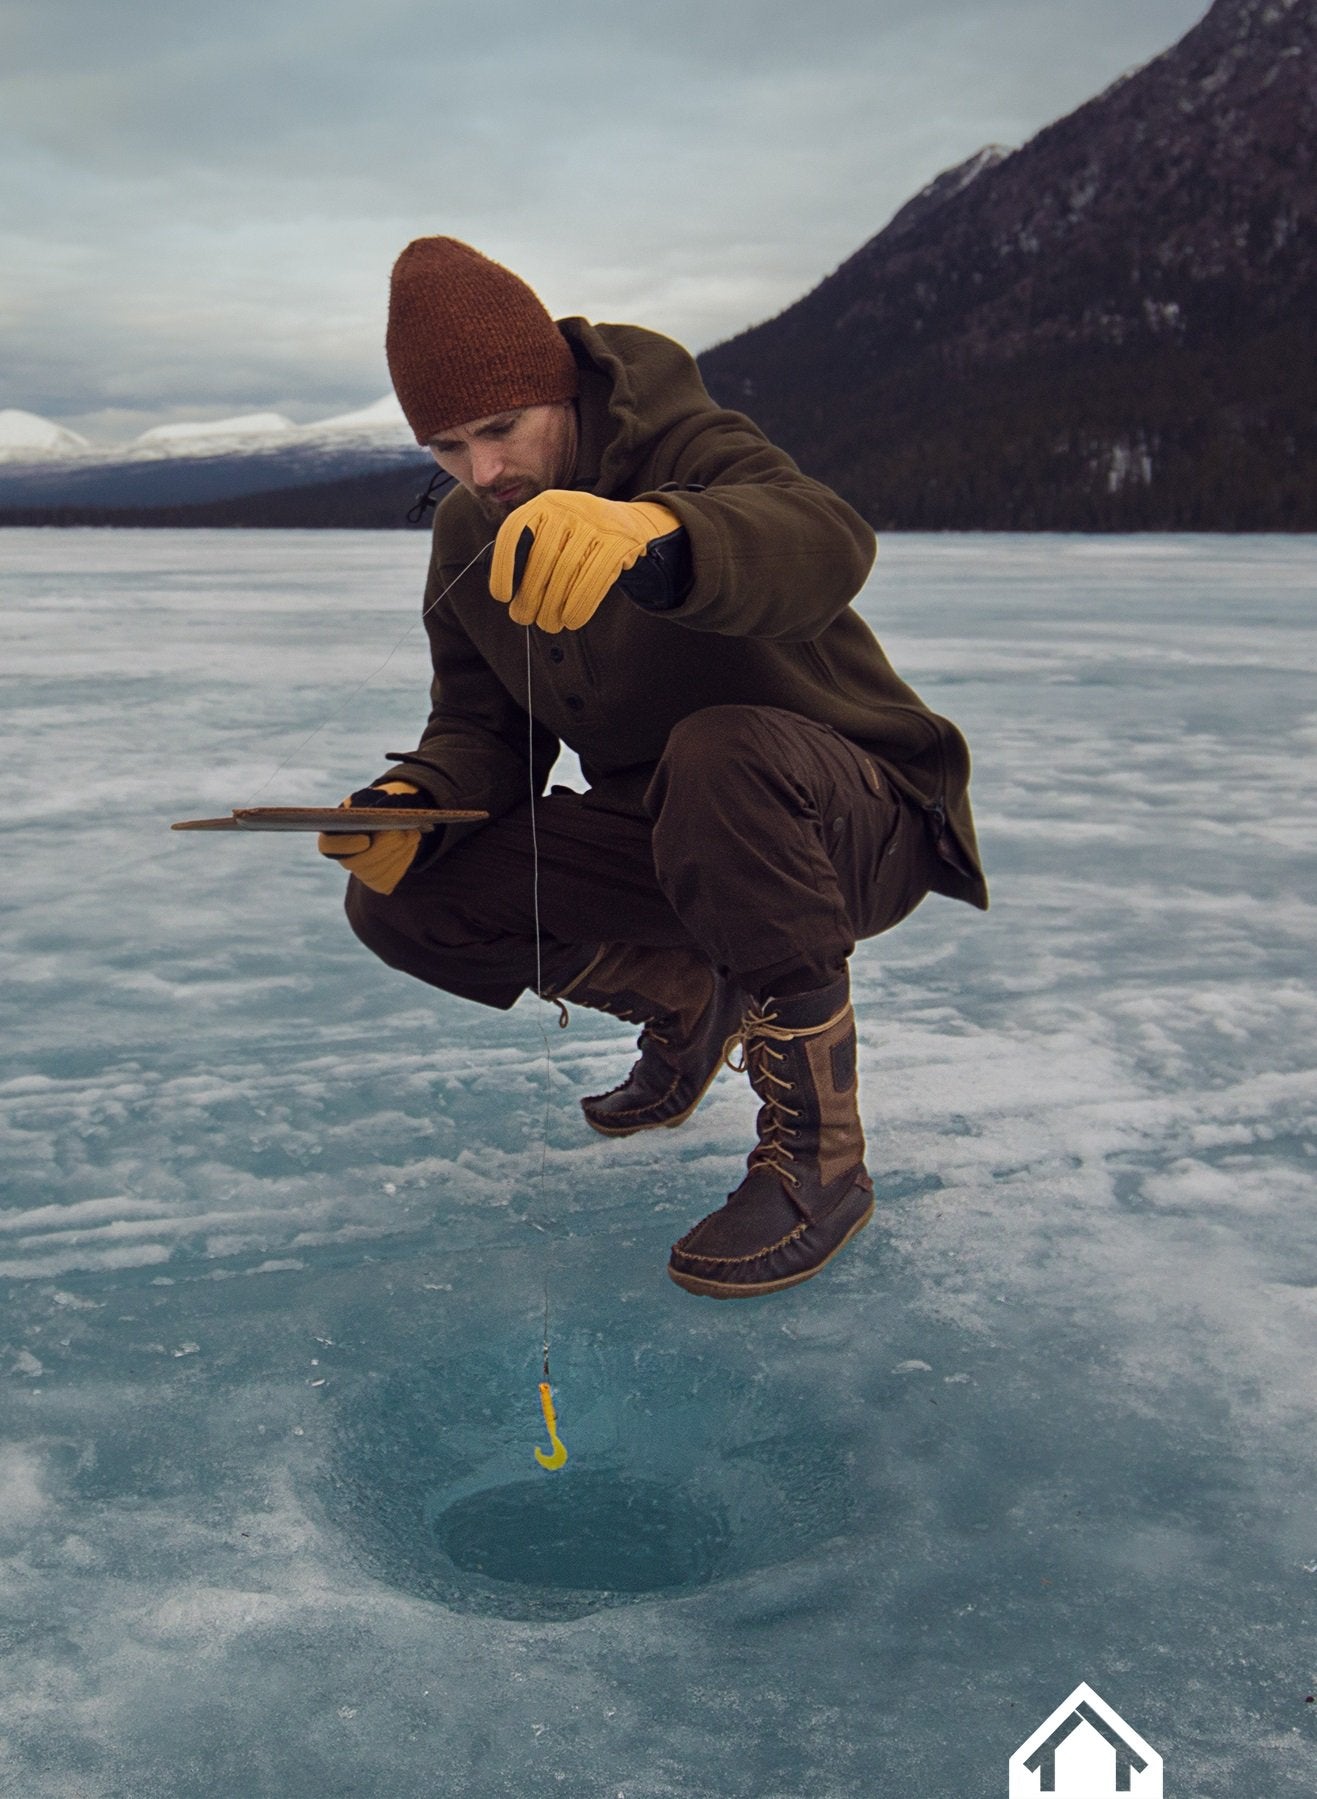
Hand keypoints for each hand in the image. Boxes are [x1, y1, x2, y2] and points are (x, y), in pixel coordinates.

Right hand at [317, 782, 421, 893]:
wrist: (392, 817)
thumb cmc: (378, 803)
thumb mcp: (373, 796)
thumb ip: (374, 800)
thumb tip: (384, 809)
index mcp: (334, 833)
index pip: (328, 846)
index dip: (345, 846)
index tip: (366, 840)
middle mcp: (344, 856)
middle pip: (356, 863)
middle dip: (381, 849)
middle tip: (400, 835)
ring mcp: (360, 872)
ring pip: (375, 873)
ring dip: (396, 853)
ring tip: (412, 834)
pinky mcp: (377, 881)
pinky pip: (388, 879)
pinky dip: (402, 861)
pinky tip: (411, 844)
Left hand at [489, 491, 680, 632]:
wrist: (631, 525)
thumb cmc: (581, 539)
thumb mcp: (554, 533)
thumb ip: (532, 554)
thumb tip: (513, 599)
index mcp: (544, 504)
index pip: (514, 531)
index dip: (503, 565)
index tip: (502, 596)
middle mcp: (568, 508)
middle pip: (541, 557)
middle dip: (530, 595)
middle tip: (525, 619)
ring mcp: (596, 523)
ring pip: (567, 570)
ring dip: (553, 605)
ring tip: (548, 624)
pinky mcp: (618, 542)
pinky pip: (594, 578)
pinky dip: (580, 604)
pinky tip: (572, 620)